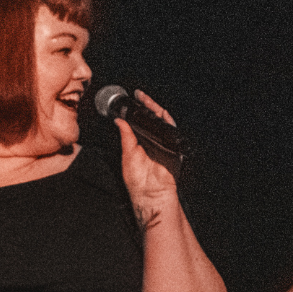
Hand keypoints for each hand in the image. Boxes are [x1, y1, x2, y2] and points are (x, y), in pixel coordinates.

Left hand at [115, 90, 178, 225]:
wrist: (150, 195)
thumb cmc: (138, 182)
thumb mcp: (127, 154)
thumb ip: (126, 136)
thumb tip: (119, 121)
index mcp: (141, 143)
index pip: (139, 122)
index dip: (136, 110)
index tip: (130, 100)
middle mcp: (153, 142)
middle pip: (152, 119)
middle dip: (147, 106)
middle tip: (139, 96)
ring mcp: (164, 144)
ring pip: (162, 122)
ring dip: (155, 110)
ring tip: (147, 101)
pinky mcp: (173, 148)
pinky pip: (171, 131)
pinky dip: (166, 121)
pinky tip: (159, 113)